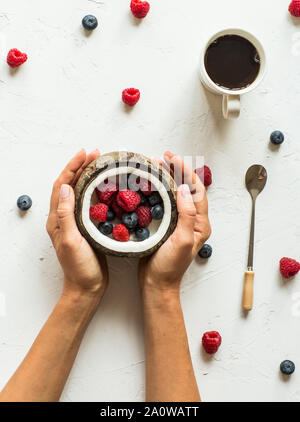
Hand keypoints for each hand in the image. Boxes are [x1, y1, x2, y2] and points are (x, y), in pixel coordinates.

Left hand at [46, 149, 107, 301]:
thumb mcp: (72, 240)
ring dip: (88, 176)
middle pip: (69, 185)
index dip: (72, 167)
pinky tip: (107, 187)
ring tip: (100, 164)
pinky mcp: (86, 227)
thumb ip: (67, 214)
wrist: (88, 288)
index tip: (85, 153)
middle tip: (95, 153)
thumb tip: (64, 186)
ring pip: (79, 192)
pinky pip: (89, 202)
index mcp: (57, 219)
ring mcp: (75, 222)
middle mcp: (64, 218)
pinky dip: (96, 190)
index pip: (61, 185)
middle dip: (80, 167)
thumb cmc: (80, 268)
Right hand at [139, 151, 210, 290]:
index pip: (197, 190)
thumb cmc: (169, 267)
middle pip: (187, 188)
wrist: (156, 284)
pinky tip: (149, 184)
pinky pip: (166, 202)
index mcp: (200, 223)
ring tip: (156, 165)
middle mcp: (192, 220)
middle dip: (177, 170)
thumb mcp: (181, 241)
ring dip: (168, 177)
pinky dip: (159, 189)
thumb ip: (187, 215)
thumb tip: (184, 189)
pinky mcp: (167, 225)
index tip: (173, 158)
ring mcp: (180, 222)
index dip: (186, 171)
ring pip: (176, 193)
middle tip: (162, 156)